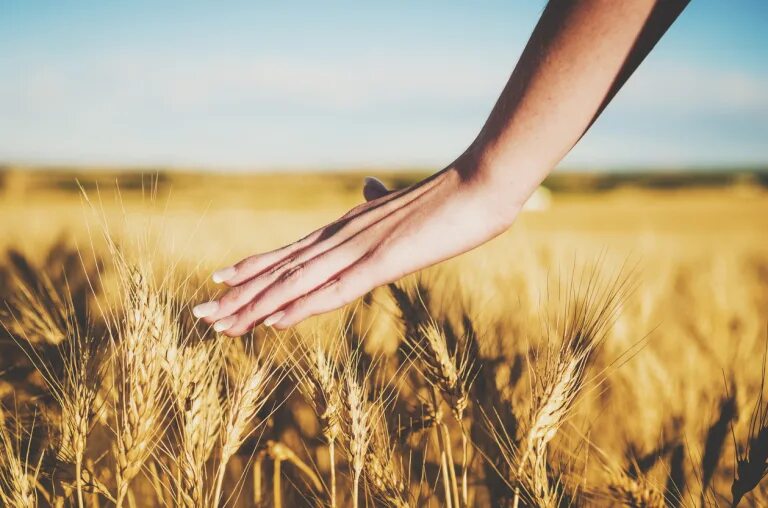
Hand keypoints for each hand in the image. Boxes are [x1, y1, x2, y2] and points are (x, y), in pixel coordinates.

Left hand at [193, 165, 518, 334]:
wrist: (482, 182)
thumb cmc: (450, 199)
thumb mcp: (405, 205)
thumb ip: (379, 202)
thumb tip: (367, 185)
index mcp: (348, 227)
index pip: (292, 252)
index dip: (255, 268)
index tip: (221, 280)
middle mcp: (343, 237)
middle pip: (282, 269)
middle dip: (240, 294)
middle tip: (200, 313)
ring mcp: (360, 249)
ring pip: (297, 282)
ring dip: (256, 305)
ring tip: (218, 323)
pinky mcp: (383, 262)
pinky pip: (334, 290)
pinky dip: (301, 306)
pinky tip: (274, 320)